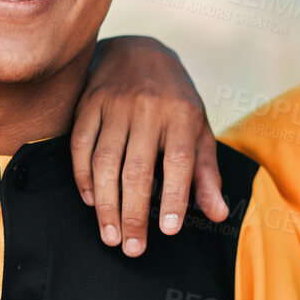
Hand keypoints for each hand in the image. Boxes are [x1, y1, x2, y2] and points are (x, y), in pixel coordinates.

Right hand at [72, 36, 229, 256]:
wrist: (139, 50)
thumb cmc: (176, 100)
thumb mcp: (199, 130)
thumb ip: (206, 173)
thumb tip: (219, 214)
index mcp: (182, 115)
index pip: (178, 161)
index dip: (174, 197)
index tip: (169, 230)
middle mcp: (147, 108)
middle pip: (137, 169)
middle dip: (134, 214)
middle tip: (132, 249)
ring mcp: (114, 105)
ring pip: (105, 162)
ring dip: (106, 204)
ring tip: (110, 235)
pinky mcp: (88, 104)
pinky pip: (80, 145)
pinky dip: (83, 177)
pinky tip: (91, 201)